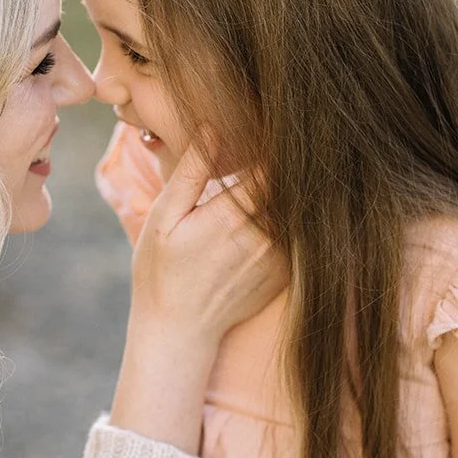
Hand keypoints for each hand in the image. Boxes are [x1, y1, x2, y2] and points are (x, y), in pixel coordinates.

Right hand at [129, 143, 284, 344]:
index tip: (267, 127)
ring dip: (287, 195)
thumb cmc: (161, 271)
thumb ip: (192, 171)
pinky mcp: (286, 275)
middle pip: (290, 185)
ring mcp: (280, 258)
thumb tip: (212, 126)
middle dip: (284, 166)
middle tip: (279, 146)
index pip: (273, 163)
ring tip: (280, 177)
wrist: (179, 331)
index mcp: (235, 215)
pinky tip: (268, 218)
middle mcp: (266, 236)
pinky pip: (296, 237)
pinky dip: (288, 224)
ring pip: (296, 211)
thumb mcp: (165, 216)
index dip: (273, 141)